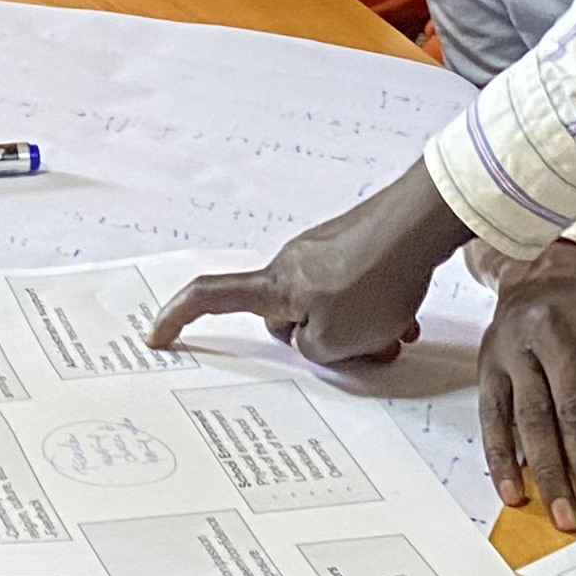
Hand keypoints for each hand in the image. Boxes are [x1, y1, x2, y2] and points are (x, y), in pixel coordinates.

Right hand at [148, 159, 471, 365]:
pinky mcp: (355, 248)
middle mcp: (291, 263)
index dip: (178, 317)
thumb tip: (313, 339)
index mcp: (273, 286)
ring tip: (394, 333)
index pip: (210, 298)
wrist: (420, 224)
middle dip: (320, 343)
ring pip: (329, 309)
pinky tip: (405, 318)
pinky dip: (375, 312)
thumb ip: (311, 350)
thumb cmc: (376, 278)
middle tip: (361, 350)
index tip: (155, 335)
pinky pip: (355, 292)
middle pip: (286, 318)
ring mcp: (324, 253)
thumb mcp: (335, 341)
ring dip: (359, 330)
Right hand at [477, 251, 575, 530]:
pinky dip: (502, 459)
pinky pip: (492, 419)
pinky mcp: (487, 365)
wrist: (539, 279)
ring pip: (531, 418)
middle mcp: (554, 332)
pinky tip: (514, 492)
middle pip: (571, 409)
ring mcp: (515, 348)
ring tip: (564, 514)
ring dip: (548, 472)